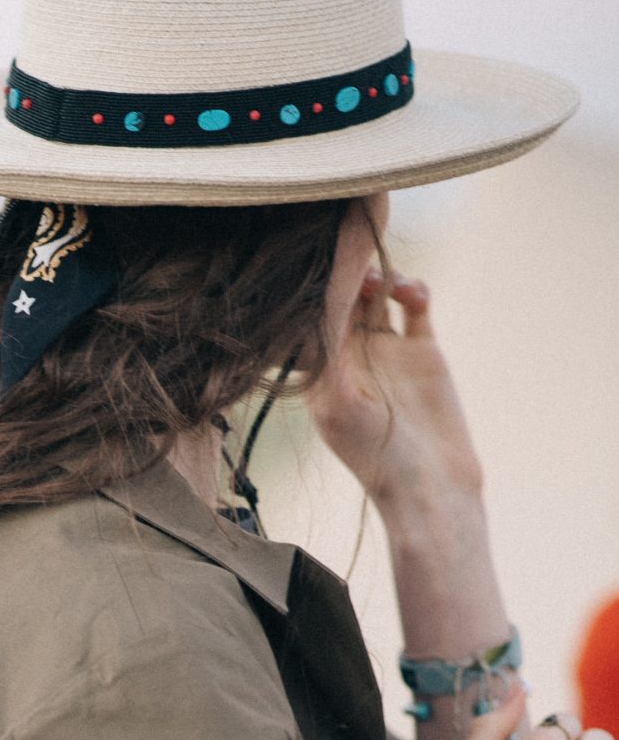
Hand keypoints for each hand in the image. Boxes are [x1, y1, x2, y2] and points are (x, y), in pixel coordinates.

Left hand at [309, 269, 483, 512]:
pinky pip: (414, 304)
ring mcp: (386, 352)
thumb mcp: (338, 397)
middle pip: (340, 298)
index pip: (309, 317)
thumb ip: (328, 345)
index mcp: (319, 372)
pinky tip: (413, 292)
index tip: (321, 260)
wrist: (430, 483)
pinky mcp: (422, 350)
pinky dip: (413, 288)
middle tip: (351, 255)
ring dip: (377, 276)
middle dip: (344, 274)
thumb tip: (323, 292)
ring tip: (381, 280)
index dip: (315, 288)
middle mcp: (350, 358)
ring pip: (377, 295)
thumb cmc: (373, 452)